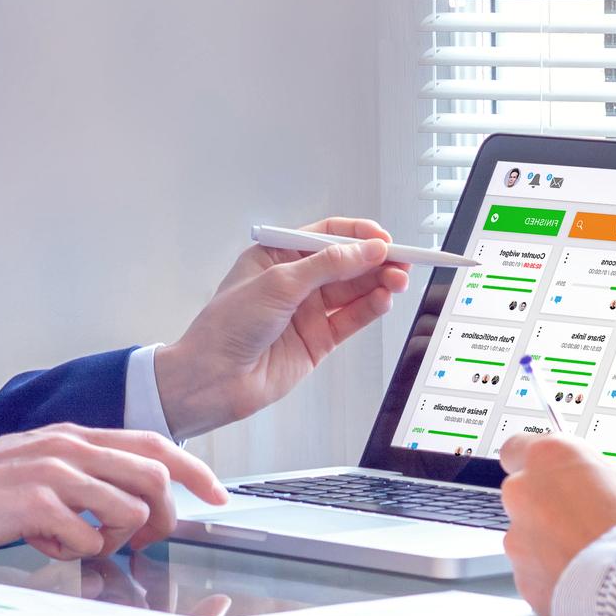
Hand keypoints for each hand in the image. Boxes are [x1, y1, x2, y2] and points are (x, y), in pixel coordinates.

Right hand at [0, 425, 226, 560]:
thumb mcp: (36, 465)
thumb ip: (80, 474)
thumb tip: (125, 501)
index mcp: (73, 436)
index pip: (154, 445)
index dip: (195, 471)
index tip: (218, 496)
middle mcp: (69, 446)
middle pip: (154, 475)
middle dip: (164, 516)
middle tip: (146, 542)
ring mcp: (53, 473)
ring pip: (128, 509)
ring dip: (115, 539)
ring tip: (80, 543)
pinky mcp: (34, 503)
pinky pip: (86, 537)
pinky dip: (75, 551)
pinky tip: (45, 544)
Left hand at [153, 218, 409, 438]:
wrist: (212, 380)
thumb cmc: (225, 327)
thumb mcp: (278, 284)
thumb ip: (327, 266)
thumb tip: (366, 250)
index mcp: (276, 256)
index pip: (326, 235)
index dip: (357, 236)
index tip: (383, 240)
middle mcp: (293, 282)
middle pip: (345, 263)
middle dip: (375, 260)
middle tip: (402, 260)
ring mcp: (306, 312)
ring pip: (352, 291)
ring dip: (378, 283)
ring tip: (399, 279)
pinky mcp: (317, 341)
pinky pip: (350, 319)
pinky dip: (370, 308)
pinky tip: (384, 298)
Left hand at [498, 433, 615, 615]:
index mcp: (551, 457)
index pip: (518, 447)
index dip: (540, 464)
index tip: (559, 473)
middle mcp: (524, 493)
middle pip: (524, 494)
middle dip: (550, 505)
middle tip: (587, 518)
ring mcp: (519, 539)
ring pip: (528, 536)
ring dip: (552, 543)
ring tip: (592, 556)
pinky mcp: (524, 579)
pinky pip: (535, 573)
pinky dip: (554, 576)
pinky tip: (586, 581)